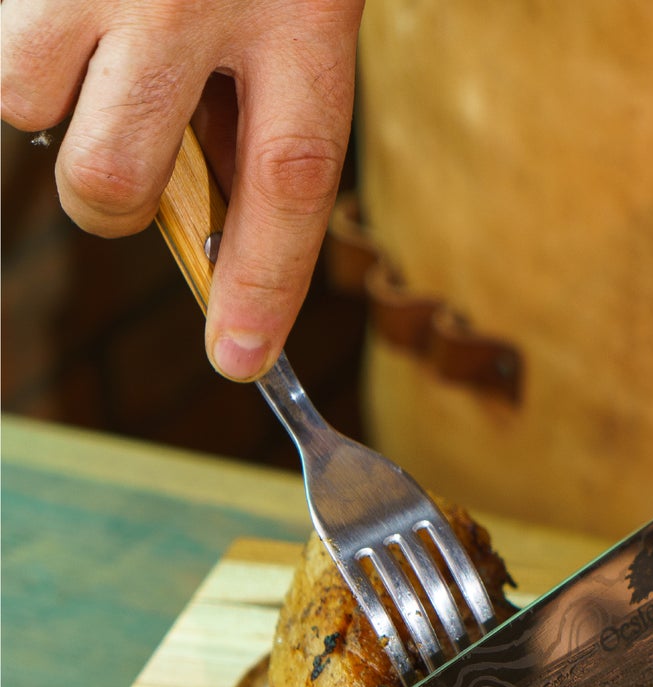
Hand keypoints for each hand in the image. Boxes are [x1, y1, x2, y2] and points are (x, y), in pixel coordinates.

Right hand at [2, 0, 363, 380]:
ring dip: (53, 104)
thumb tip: (207, 229)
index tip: (239, 362)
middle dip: (117, 200)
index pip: (284, 189)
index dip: (259, 286)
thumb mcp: (302, 12)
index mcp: (300, 19)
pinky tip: (73, 4)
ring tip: (95, 41)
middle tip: (134, 153)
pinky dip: (22, 44)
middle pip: (115, 179)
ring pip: (24, 107)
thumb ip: (262, 116)